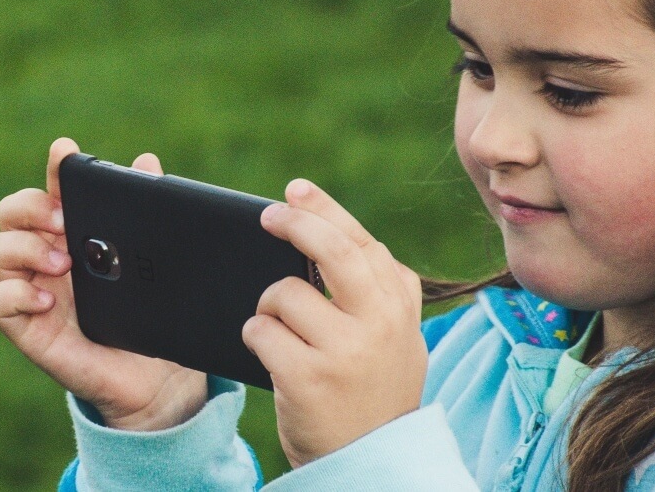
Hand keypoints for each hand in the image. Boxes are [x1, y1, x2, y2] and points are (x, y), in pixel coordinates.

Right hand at [0, 138, 208, 430]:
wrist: (155, 376)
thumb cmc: (146, 316)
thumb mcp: (151, 263)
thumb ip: (145, 216)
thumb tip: (146, 163)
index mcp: (71, 234)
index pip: (52, 191)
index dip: (54, 170)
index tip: (65, 152)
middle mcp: (44, 256)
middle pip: (9, 213)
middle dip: (29, 207)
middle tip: (61, 219)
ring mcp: (30, 290)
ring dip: (24, 248)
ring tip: (62, 263)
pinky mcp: (26, 327)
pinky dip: (17, 294)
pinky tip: (49, 299)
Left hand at [245, 178, 427, 467]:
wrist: (371, 462)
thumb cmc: (373, 394)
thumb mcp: (397, 340)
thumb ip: (378, 292)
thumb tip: (327, 232)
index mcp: (399, 308)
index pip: (361, 242)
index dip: (325, 211)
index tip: (296, 191)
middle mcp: (379, 324)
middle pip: (329, 250)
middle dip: (294, 223)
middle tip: (267, 216)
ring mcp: (345, 351)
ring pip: (283, 294)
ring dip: (268, 308)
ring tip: (282, 334)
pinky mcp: (308, 377)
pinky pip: (260, 331)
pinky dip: (254, 336)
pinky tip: (268, 354)